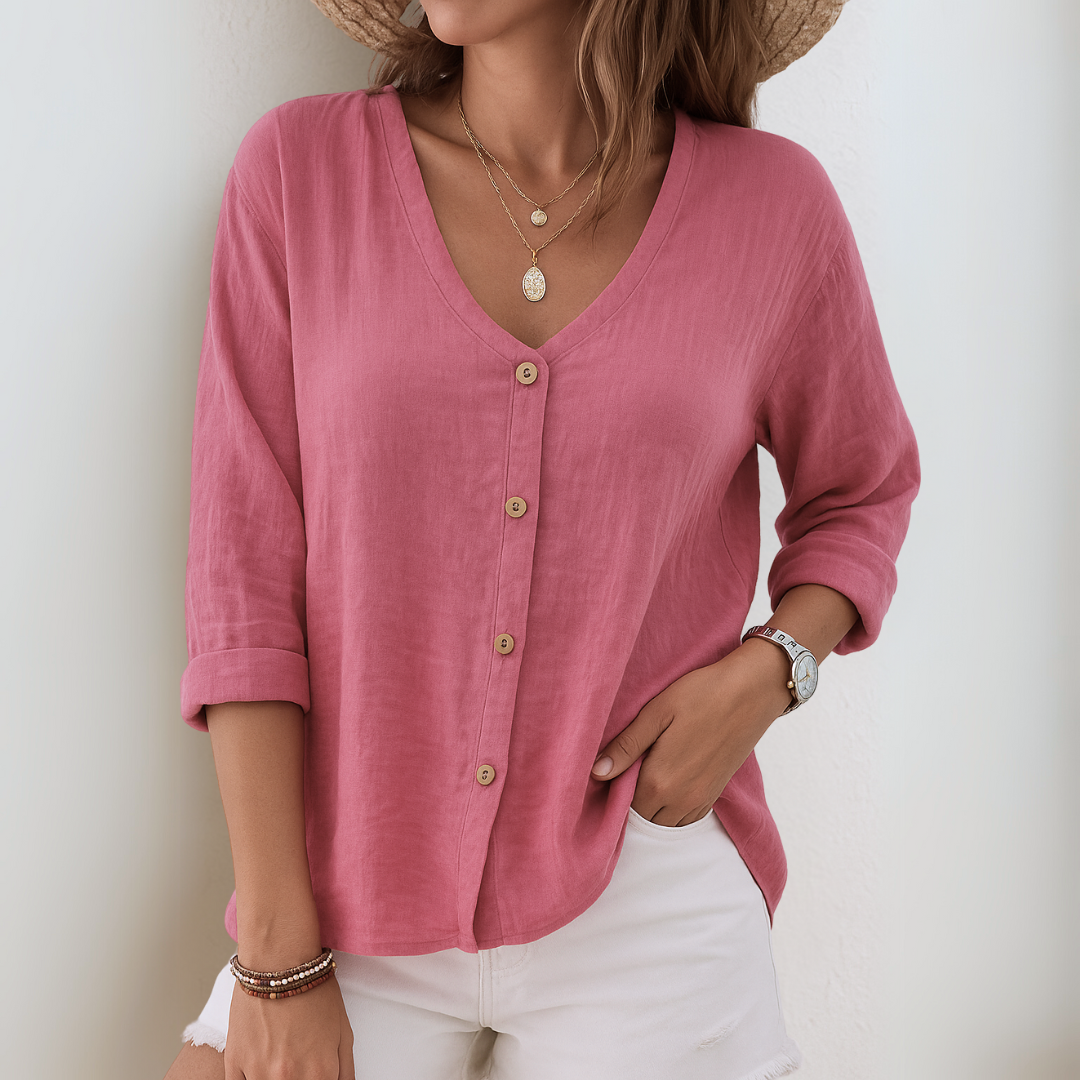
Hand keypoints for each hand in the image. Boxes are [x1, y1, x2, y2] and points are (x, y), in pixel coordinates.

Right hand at [224, 973, 353, 1079]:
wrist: (281, 962)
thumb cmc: (314, 992)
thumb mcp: (343, 1032)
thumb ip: (345, 1072)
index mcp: (320, 1074)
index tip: (312, 1074)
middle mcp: (289, 1079)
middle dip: (297, 1078)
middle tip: (295, 1060)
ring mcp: (259, 1073)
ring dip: (272, 1078)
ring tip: (279, 1057)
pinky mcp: (235, 1062)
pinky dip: (250, 1078)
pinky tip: (259, 1065)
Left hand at [591, 640, 793, 826]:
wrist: (752, 692)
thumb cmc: (701, 694)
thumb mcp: (656, 713)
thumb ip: (626, 747)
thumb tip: (595, 772)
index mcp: (660, 780)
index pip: (623, 806)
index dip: (612, 791)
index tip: (609, 771)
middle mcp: (680, 799)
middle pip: (643, 818)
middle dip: (630, 802)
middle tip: (626, 771)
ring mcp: (701, 799)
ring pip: (665, 822)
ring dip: (652, 808)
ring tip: (645, 776)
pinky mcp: (716, 794)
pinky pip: (687, 818)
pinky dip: (673, 810)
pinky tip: (668, 783)